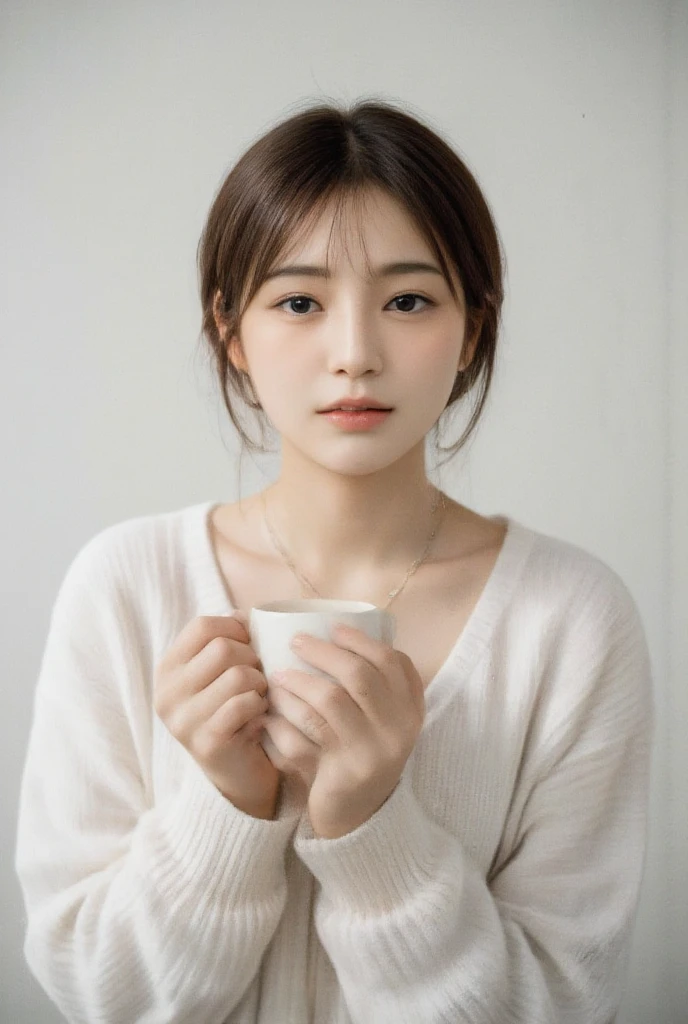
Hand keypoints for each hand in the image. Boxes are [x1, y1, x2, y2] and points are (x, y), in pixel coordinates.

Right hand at [154, 613, 279, 819]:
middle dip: (253, 658)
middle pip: (223, 647)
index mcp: (168, 670)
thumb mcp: (220, 673)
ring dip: (260, 684)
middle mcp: (167, 694)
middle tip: (257, 678)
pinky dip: (260, 706)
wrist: (239, 774)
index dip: (235, 628)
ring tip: (258, 698)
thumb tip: (240, 613)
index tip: (249, 645)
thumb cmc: (234, 712)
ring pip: (238, 675)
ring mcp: (183, 721)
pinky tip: (258, 717)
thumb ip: (225, 641)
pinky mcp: (206, 743)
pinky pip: (244, 704)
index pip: (202, 626)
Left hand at [258, 625, 424, 838]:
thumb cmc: (359, 754)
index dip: (362, 641)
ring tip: (277, 673)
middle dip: (324, 652)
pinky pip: (310, 730)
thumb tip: (336, 633)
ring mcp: (374, 751)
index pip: (393, 662)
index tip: (334, 629)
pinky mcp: (345, 771)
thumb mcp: (379, 721)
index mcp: (411, 710)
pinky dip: (287, 714)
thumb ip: (371, 686)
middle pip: (360, 675)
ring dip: (299, 681)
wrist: (356, 816)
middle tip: (296, 641)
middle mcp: (400, 729)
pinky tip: (271, 707)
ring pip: (331, 699)